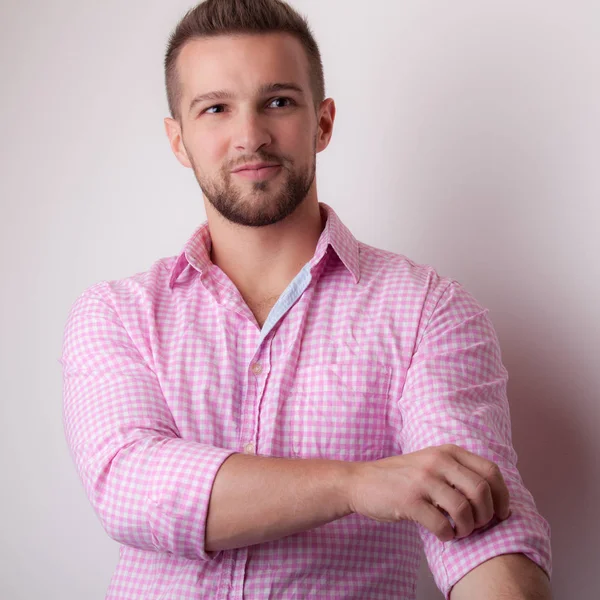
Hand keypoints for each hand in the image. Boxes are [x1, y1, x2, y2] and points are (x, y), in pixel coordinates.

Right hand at [346, 444, 510, 541]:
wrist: (361, 482)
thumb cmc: (401, 477)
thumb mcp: (430, 462)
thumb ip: (457, 471)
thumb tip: (494, 498)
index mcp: (447, 451)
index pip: (490, 471)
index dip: (502, 496)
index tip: (500, 513)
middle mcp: (437, 461)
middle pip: (481, 492)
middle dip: (486, 516)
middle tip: (476, 526)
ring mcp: (422, 480)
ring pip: (464, 510)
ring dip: (467, 528)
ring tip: (458, 531)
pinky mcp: (409, 501)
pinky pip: (442, 525)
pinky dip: (447, 536)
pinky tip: (442, 534)